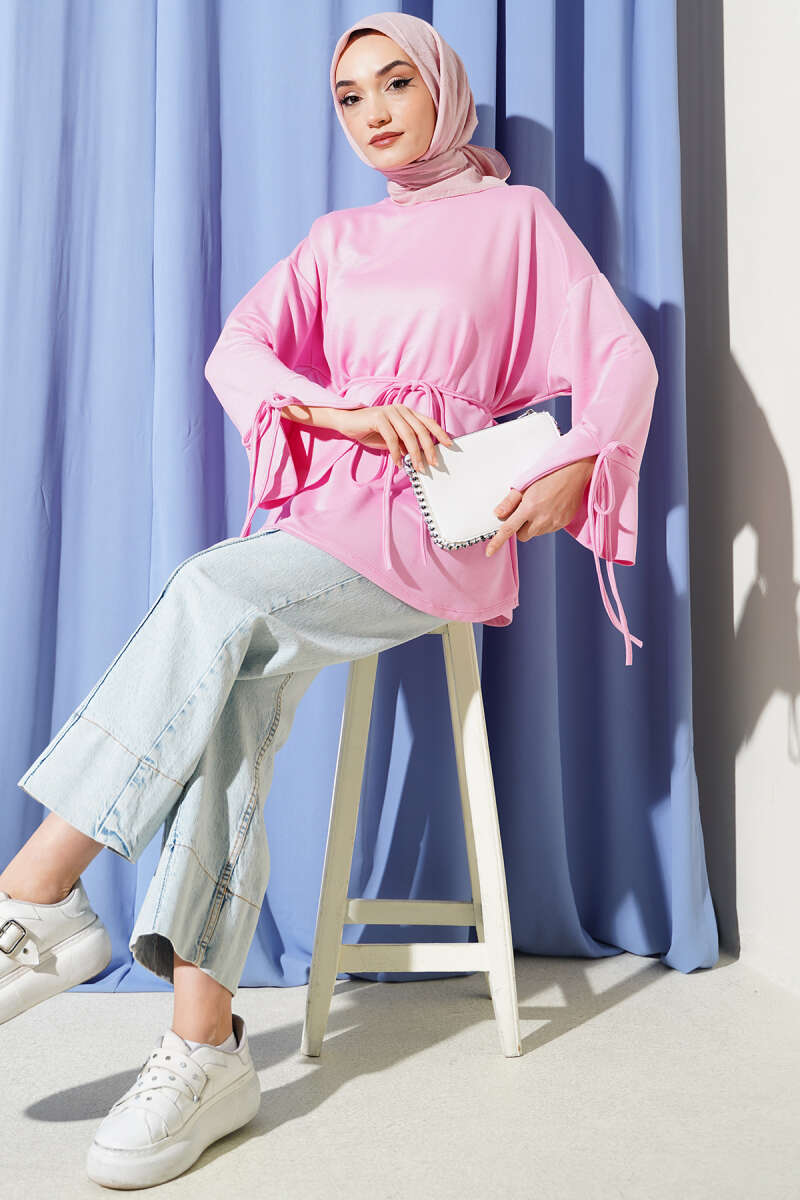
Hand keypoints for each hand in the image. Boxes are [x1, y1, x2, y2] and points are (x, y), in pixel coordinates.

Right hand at [336, 404, 453, 471]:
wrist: (347, 422)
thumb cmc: (370, 430)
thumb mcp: (392, 439)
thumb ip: (405, 444)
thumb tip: (419, 456)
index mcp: (407, 412)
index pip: (428, 422)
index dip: (440, 433)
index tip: (450, 445)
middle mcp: (401, 409)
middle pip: (421, 430)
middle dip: (428, 449)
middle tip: (432, 464)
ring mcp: (390, 412)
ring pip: (408, 435)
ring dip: (414, 454)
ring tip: (416, 467)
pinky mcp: (379, 417)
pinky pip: (392, 438)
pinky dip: (396, 452)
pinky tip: (397, 462)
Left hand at [484, 456, 596, 556]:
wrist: (574, 473)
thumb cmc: (548, 475)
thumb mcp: (525, 484)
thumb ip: (509, 501)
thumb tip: (498, 514)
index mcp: (529, 508)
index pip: (508, 529)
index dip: (497, 542)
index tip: (489, 552)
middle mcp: (542, 518)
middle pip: (522, 536)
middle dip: (519, 528)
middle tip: (524, 512)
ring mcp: (554, 522)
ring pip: (535, 534)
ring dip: (533, 526)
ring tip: (540, 507)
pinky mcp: (563, 523)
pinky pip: (548, 530)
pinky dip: (545, 523)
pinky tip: (549, 509)